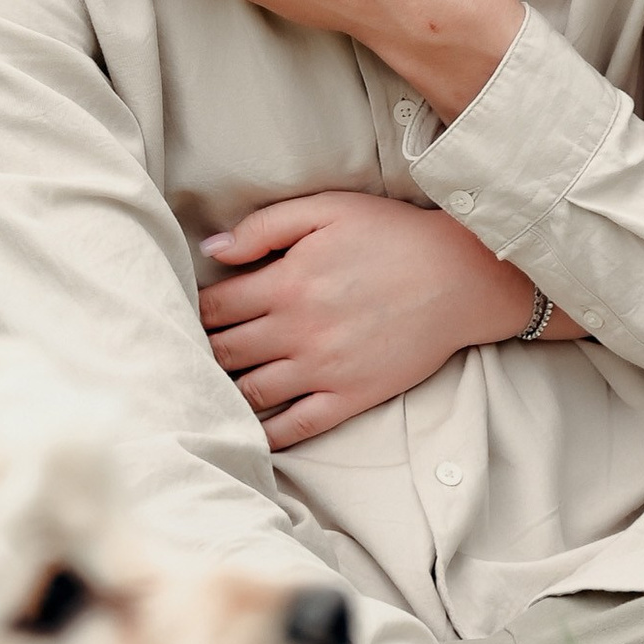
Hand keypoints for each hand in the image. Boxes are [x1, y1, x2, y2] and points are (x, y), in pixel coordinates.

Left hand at [198, 191, 540, 444]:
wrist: (460, 276)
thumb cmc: (391, 235)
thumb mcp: (326, 210)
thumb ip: (264, 227)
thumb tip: (213, 248)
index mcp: (287, 283)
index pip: (215, 307)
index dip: (192, 310)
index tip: (183, 310)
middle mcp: (298, 331)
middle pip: (224, 352)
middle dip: (200, 350)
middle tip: (187, 351)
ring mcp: (323, 370)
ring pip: (250, 392)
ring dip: (223, 390)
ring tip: (208, 385)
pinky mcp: (349, 397)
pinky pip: (295, 426)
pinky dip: (265, 433)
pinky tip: (248, 429)